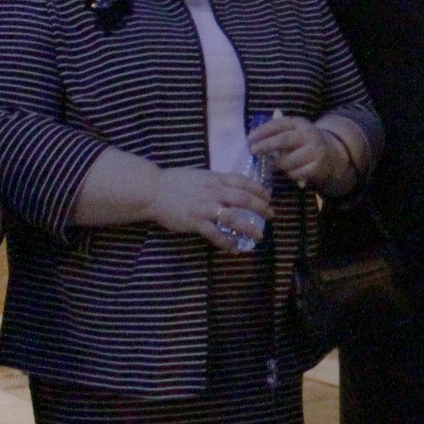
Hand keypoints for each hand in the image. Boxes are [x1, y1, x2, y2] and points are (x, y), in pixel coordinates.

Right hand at [148, 168, 272, 250]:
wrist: (152, 190)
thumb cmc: (174, 182)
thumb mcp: (200, 175)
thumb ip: (216, 180)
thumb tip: (232, 186)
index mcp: (215, 179)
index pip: (244, 182)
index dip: (259, 190)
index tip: (268, 197)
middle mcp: (213, 191)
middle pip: (244, 199)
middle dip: (261, 208)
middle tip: (271, 215)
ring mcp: (204, 207)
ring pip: (233, 218)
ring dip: (249, 228)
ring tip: (259, 236)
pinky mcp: (195, 221)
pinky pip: (215, 234)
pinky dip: (226, 242)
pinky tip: (234, 248)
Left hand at [246, 114, 351, 189]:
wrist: (332, 154)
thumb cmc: (304, 142)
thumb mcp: (294, 131)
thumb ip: (276, 131)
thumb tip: (253, 135)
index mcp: (300, 123)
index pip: (279, 124)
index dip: (263, 131)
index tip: (249, 138)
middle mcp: (309, 135)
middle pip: (283, 140)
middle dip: (266, 146)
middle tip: (253, 151)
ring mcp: (314, 151)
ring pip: (287, 161)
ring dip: (277, 164)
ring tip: (273, 164)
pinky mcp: (317, 167)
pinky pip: (296, 173)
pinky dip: (289, 174)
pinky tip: (288, 171)